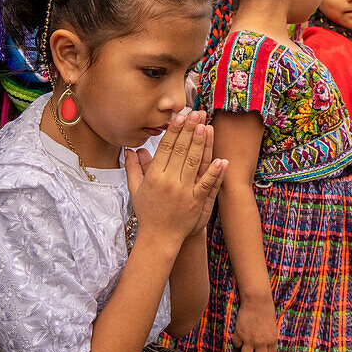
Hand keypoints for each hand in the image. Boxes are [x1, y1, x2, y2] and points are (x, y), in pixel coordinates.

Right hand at [125, 110, 226, 245]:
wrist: (159, 237)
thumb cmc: (147, 212)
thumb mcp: (135, 189)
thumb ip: (132, 168)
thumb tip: (129, 149)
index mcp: (154, 176)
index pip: (165, 148)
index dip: (174, 131)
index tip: (180, 116)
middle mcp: (169, 181)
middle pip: (181, 150)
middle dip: (190, 130)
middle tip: (197, 113)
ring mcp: (184, 192)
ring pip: (194, 163)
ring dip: (201, 143)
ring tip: (206, 126)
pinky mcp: (196, 202)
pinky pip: (207, 184)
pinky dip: (215, 172)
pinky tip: (222, 159)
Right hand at [233, 296, 278, 351]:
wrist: (257, 301)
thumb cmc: (267, 310)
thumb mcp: (272, 327)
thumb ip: (269, 338)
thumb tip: (265, 347)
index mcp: (272, 340)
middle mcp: (261, 342)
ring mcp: (250, 339)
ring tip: (245, 350)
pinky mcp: (240, 334)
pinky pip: (236, 344)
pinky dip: (237, 342)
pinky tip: (239, 338)